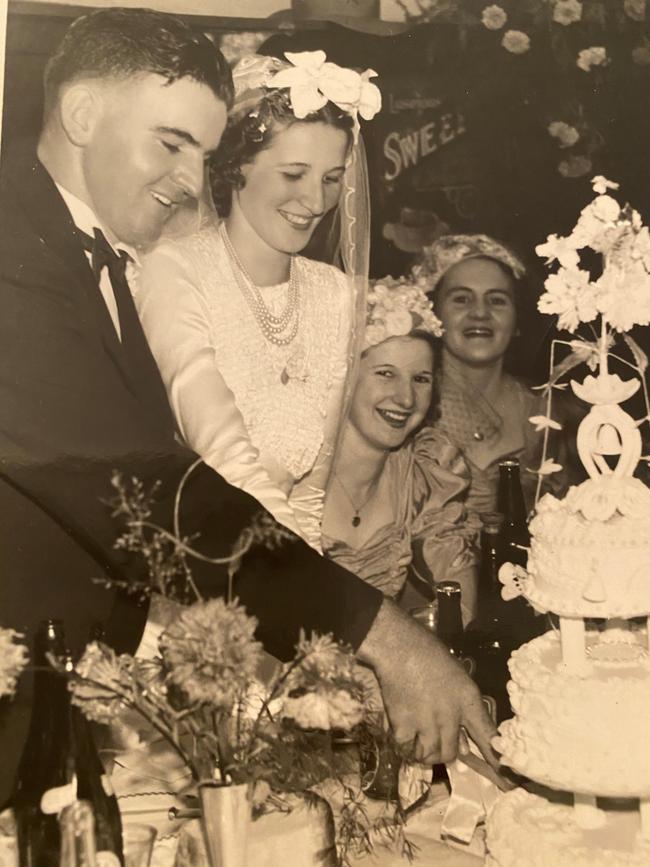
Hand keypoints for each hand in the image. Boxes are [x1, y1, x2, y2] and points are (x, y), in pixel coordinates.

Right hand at [357, 599, 497, 767]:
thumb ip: (464, 709)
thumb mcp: (458, 678)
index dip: (497, 762)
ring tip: (419, 738)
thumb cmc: (430, 655)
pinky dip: (405, 746)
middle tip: (436, 742)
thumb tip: (464, 741)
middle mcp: (450, 716)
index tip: (506, 781)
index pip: (487, 737)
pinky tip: (403, 735)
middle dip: (445, 752)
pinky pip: (406, 749)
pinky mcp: (403, 725)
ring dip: (424, 752)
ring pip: (430, 755)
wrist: (400, 647)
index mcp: (468, 700)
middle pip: (452, 753)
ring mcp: (427, 723)